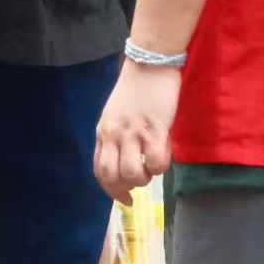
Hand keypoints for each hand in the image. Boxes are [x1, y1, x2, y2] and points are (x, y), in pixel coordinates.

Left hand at [93, 62, 181, 204]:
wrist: (150, 64)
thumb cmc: (137, 89)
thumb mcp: (117, 115)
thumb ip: (118, 137)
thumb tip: (127, 162)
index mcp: (103, 132)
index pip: (100, 171)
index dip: (112, 190)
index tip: (126, 199)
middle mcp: (113, 134)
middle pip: (112, 176)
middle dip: (127, 188)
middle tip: (141, 180)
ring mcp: (132, 132)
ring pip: (131, 173)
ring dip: (144, 178)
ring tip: (152, 164)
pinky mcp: (153, 129)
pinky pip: (155, 161)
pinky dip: (161, 166)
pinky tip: (164, 153)